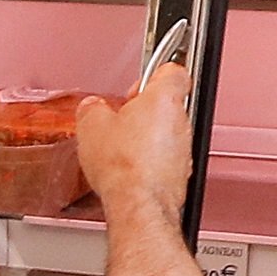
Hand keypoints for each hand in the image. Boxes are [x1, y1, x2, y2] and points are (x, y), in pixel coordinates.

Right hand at [78, 58, 198, 238]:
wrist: (137, 204)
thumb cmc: (123, 165)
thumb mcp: (91, 126)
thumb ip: (93, 108)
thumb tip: (92, 107)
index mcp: (163, 99)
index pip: (173, 71)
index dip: (157, 73)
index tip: (143, 80)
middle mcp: (181, 121)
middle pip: (168, 104)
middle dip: (145, 110)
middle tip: (123, 117)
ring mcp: (185, 148)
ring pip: (167, 133)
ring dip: (148, 137)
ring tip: (122, 148)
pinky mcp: (181, 173)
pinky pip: (167, 158)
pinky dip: (152, 161)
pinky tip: (130, 169)